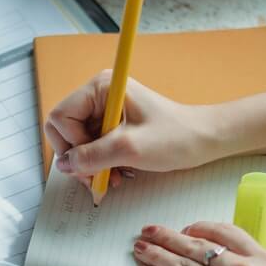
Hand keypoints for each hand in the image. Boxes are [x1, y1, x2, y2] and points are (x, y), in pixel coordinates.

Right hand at [44, 71, 221, 187]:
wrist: (204, 140)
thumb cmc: (175, 136)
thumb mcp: (129, 149)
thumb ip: (91, 156)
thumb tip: (64, 164)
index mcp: (100, 87)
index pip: (61, 117)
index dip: (71, 144)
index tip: (94, 160)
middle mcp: (99, 95)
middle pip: (66, 131)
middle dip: (79, 159)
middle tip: (97, 178)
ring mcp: (105, 110)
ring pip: (79, 143)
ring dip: (91, 165)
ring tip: (112, 178)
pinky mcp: (113, 125)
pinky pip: (93, 147)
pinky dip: (101, 164)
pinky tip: (117, 173)